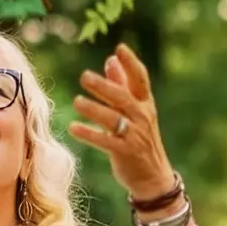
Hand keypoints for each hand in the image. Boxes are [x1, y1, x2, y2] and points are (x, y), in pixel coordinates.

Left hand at [68, 44, 175, 201]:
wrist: (153, 176)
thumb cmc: (140, 139)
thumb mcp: (135, 111)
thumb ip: (123, 86)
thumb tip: (110, 60)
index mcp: (145, 104)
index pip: (140, 80)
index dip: (131, 64)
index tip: (120, 48)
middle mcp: (142, 117)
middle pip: (123, 98)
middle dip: (104, 86)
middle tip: (84, 76)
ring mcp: (134, 135)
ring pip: (113, 119)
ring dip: (93, 109)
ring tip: (76, 102)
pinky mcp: (125, 153)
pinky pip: (105, 141)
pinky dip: (89, 134)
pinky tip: (73, 128)